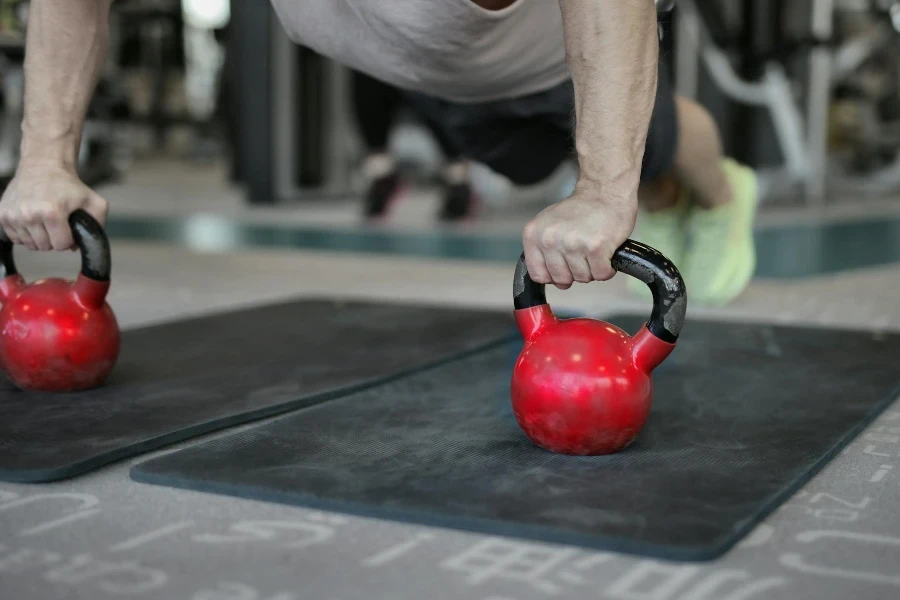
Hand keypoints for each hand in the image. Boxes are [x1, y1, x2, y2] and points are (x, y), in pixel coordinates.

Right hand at [0, 162, 107, 250]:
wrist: (43, 165)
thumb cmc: (68, 185)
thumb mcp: (94, 202)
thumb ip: (97, 225)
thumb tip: (78, 246)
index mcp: (52, 212)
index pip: (61, 245)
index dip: (68, 240)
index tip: (68, 228)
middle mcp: (30, 215)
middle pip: (45, 247)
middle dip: (54, 239)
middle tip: (57, 224)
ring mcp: (14, 215)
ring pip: (30, 244)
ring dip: (39, 237)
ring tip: (45, 221)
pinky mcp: (2, 214)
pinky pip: (15, 238)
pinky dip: (25, 234)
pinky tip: (32, 221)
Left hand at [522, 184, 636, 289]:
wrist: (604, 191)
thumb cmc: (580, 210)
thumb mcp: (548, 224)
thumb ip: (542, 249)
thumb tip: (548, 278)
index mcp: (534, 235)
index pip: (538, 275)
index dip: (553, 275)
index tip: (563, 267)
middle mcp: (550, 240)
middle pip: (561, 280)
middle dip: (575, 273)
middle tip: (583, 254)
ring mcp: (572, 244)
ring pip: (582, 278)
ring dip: (592, 269)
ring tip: (593, 249)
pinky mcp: (595, 248)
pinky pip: (601, 275)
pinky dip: (607, 269)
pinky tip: (605, 253)